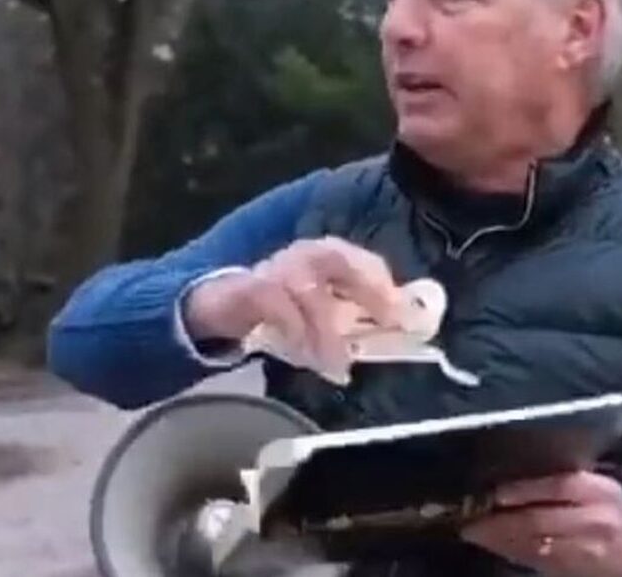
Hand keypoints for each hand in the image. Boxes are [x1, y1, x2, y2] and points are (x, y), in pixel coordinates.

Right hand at [184, 236, 401, 379]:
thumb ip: (355, 319)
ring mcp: (271, 269)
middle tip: (389, 320)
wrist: (215, 309)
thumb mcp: (321, 316)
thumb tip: (402, 331)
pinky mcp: (245, 288)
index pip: (359, 259)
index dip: (382, 282)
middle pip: (336, 256)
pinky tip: (304, 356)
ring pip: (305, 286)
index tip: (406, 316)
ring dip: (325, 328)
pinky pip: (272, 301)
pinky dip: (293, 328)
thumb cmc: (280, 312)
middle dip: (366, 286)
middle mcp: (299, 256)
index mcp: (322, 259)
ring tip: (338, 366)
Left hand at [460, 472, 621, 576]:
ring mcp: (585, 549)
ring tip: (475, 532)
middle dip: (501, 521)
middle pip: (539, 520)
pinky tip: (495, 545)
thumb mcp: (597, 487)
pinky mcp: (575, 570)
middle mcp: (592, 519)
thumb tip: (514, 477)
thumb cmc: (611, 511)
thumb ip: (564, 480)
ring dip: (500, 540)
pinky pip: (537, 561)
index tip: (495, 493)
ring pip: (534, 544)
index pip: (556, 487)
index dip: (522, 491)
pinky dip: (513, 553)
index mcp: (597, 490)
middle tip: (472, 519)